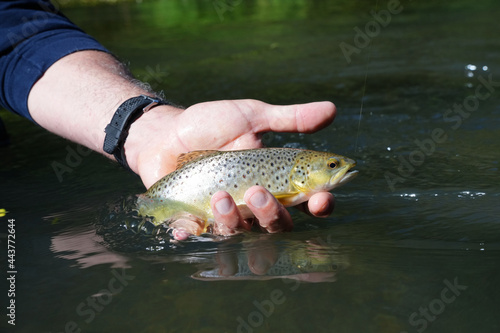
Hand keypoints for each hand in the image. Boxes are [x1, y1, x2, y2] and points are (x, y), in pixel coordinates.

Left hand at [126, 99, 336, 238]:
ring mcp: (225, 214)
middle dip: (272, 214)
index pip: (306, 201)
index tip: (321, 198)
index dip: (319, 205)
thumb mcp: (252, 116)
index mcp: (273, 180)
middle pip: (276, 224)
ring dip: (234, 220)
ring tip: (219, 195)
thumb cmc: (212, 123)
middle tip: (258, 190)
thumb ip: (289, 118)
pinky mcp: (194, 219)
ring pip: (240, 233)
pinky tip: (189, 226)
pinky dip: (194, 233)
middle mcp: (253, 203)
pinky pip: (198, 234)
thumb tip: (333, 109)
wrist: (166, 131)